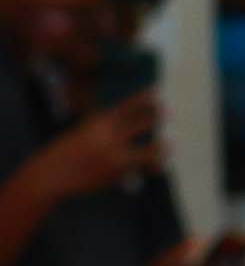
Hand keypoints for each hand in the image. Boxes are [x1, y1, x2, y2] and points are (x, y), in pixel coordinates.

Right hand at [38, 94, 159, 203]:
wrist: (53, 174)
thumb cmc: (67, 151)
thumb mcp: (84, 132)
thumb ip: (105, 129)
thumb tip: (127, 126)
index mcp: (99, 122)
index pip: (126, 107)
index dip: (143, 99)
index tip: (156, 92)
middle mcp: (109, 136)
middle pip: (141, 123)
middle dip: (156, 117)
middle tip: (168, 112)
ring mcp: (115, 155)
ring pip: (149, 151)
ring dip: (161, 148)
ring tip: (170, 145)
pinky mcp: (118, 173)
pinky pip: (140, 169)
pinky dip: (149, 168)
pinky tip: (158, 168)